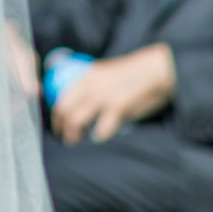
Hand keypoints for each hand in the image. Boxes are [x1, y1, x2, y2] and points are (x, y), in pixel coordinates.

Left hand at [50, 44, 175, 143]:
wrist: (156, 70)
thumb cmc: (135, 74)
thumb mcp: (107, 73)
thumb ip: (93, 86)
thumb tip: (82, 103)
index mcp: (88, 75)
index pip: (62, 95)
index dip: (56, 113)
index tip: (58, 124)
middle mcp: (91, 84)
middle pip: (64, 109)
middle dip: (61, 127)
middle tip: (66, 138)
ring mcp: (103, 96)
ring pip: (76, 120)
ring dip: (74, 135)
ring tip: (76, 141)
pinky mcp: (117, 107)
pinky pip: (102, 129)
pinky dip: (99, 136)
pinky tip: (100, 138)